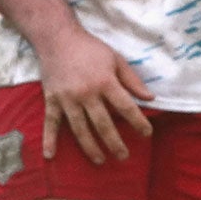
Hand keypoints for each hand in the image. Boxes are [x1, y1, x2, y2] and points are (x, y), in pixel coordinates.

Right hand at [36, 27, 152, 163]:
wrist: (57, 38)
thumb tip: (150, 98)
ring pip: (80, 129)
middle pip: (103, 124)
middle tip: (124, 156)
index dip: (138, 122)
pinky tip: (50, 155)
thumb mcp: (116, 60)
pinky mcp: (52, 100)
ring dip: (90, 147)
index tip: (147, 134)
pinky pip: (51, 123)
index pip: (126, 107)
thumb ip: (132, 81)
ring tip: (100, 160)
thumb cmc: (90, 49)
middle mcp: (86, 93)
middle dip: (115, 143)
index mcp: (105, 82)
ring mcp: (67, 99)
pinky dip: (49, 139)